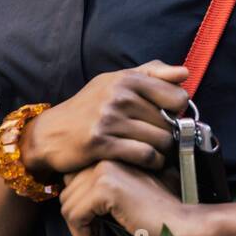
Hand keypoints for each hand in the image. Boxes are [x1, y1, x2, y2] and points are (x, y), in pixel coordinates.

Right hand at [22, 60, 189, 179]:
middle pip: (170, 121)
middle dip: (170, 133)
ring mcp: (109, 119)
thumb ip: (152, 73)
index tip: (168, 117)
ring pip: (161, 139)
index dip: (178, 110)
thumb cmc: (90, 107)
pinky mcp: (102, 143)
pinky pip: (145, 155)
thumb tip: (185, 73)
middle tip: (160, 138)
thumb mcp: (116, 82)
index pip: (178, 96)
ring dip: (163, 150)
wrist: (51, 134)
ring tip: (155, 150)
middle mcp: (118, 96)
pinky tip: (148, 161)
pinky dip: (153, 162)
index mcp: (126, 79)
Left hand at [59, 160, 197, 235]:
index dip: (80, 204)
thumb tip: (72, 195)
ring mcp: (106, 170)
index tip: (93, 225)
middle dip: (78, 219)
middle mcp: (108, 156)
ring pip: (67, 203)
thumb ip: (105, 185)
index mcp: (114, 154)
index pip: (75, 176)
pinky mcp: (105, 188)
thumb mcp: (129, 190)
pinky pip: (75, 217)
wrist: (182, 223)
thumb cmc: (162, 212)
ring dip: (79, 232)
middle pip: (68, 189)